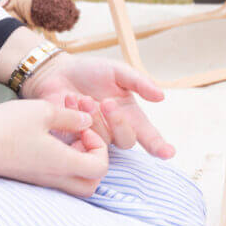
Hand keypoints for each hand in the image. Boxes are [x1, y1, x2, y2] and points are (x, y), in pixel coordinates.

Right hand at [0, 99, 108, 196]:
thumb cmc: (4, 126)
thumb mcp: (42, 112)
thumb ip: (71, 118)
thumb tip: (87, 122)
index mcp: (61, 164)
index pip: (100, 168)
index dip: (100, 147)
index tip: (83, 130)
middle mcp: (53, 178)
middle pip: (91, 185)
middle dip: (95, 162)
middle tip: (81, 140)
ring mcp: (39, 180)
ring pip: (74, 184)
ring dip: (80, 163)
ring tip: (67, 140)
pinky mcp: (28, 177)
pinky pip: (56, 178)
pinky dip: (63, 163)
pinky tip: (51, 141)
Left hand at [20, 53, 173, 158]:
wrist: (57, 72)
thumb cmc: (92, 72)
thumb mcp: (119, 71)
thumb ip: (139, 83)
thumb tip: (161, 96)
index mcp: (131, 115)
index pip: (149, 136)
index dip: (160, 146)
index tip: (168, 153)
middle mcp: (115, 129)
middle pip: (126, 141)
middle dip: (118, 123)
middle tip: (106, 102)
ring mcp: (94, 136)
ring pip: (101, 140)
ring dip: (93, 118)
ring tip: (82, 98)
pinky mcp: (72, 139)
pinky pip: (77, 139)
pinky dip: (73, 117)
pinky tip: (69, 100)